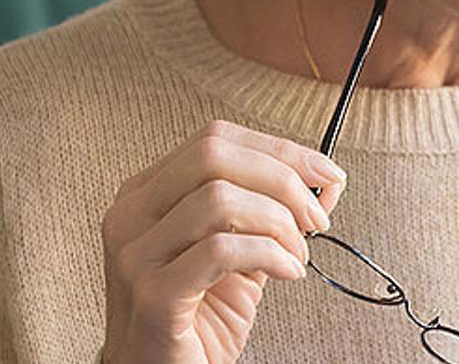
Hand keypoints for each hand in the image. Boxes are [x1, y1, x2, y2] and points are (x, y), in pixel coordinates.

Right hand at [99, 119, 347, 363]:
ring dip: (278, 222)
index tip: (326, 173)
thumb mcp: (243, 255)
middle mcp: (132, 214)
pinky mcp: (151, 293)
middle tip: (315, 218)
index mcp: (148, 194)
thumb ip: (274, 213)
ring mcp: (135, 253)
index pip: (215, 139)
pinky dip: (269, 255)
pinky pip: (220, 250)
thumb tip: (326, 182)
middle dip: (282, 178)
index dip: (279, 149)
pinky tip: (287, 273)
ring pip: (218, 198)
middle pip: (213, 154)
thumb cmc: (198, 319)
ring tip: (296, 255)